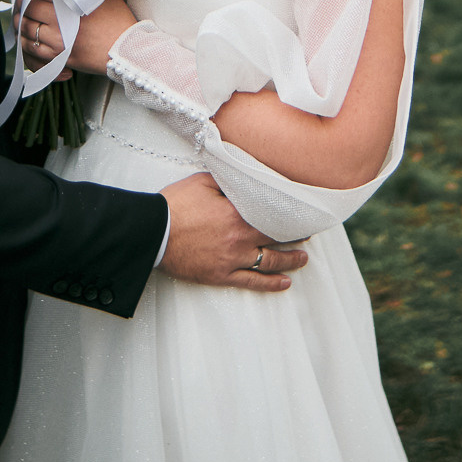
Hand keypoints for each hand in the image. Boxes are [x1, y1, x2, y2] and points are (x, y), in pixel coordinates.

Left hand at [21, 0, 137, 73]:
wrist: (126, 49)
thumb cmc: (119, 21)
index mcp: (70, 4)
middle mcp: (61, 23)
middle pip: (30, 9)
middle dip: (22, 3)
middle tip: (22, 1)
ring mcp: (58, 42)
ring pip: (27, 31)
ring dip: (21, 23)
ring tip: (21, 18)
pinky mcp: (59, 58)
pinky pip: (33, 53)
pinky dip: (27, 45)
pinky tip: (27, 39)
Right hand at [157, 172, 307, 292]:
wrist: (153, 233)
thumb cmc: (174, 206)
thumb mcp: (203, 181)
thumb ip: (228, 180)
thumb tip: (245, 176)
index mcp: (238, 213)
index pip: (274, 214)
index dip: (291, 215)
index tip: (304, 213)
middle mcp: (240, 238)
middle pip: (277, 238)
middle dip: (296, 236)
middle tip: (308, 234)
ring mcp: (232, 259)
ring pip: (270, 262)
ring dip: (290, 260)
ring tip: (302, 259)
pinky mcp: (221, 275)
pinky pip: (251, 282)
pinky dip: (271, 284)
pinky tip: (284, 283)